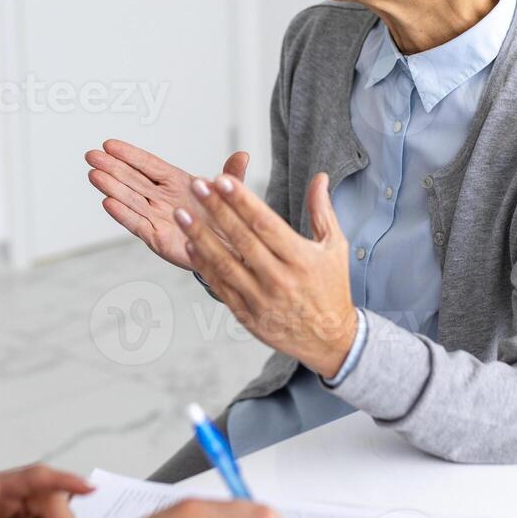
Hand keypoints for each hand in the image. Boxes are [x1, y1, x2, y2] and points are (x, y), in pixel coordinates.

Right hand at [85, 138, 249, 271]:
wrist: (229, 251)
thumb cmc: (225, 218)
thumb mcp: (230, 194)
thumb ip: (231, 175)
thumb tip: (243, 154)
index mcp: (177, 182)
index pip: (149, 165)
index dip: (129, 154)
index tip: (109, 144)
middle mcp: (162, 198)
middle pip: (133, 179)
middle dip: (112, 167)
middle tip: (91, 155)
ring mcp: (157, 217)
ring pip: (131, 199)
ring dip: (112, 187)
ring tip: (94, 175)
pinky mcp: (157, 238)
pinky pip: (137, 224)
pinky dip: (123, 214)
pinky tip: (108, 202)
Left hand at [178, 171, 356, 376]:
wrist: (329, 339)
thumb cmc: (331, 288)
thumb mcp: (334, 248)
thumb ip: (322, 211)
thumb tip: (320, 178)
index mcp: (301, 259)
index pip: (265, 224)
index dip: (241, 201)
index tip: (222, 180)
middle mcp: (280, 278)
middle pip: (241, 239)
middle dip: (216, 209)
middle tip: (197, 186)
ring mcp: (261, 299)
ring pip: (224, 263)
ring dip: (200, 236)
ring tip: (182, 213)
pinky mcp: (247, 315)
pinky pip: (220, 286)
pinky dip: (203, 265)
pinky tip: (190, 244)